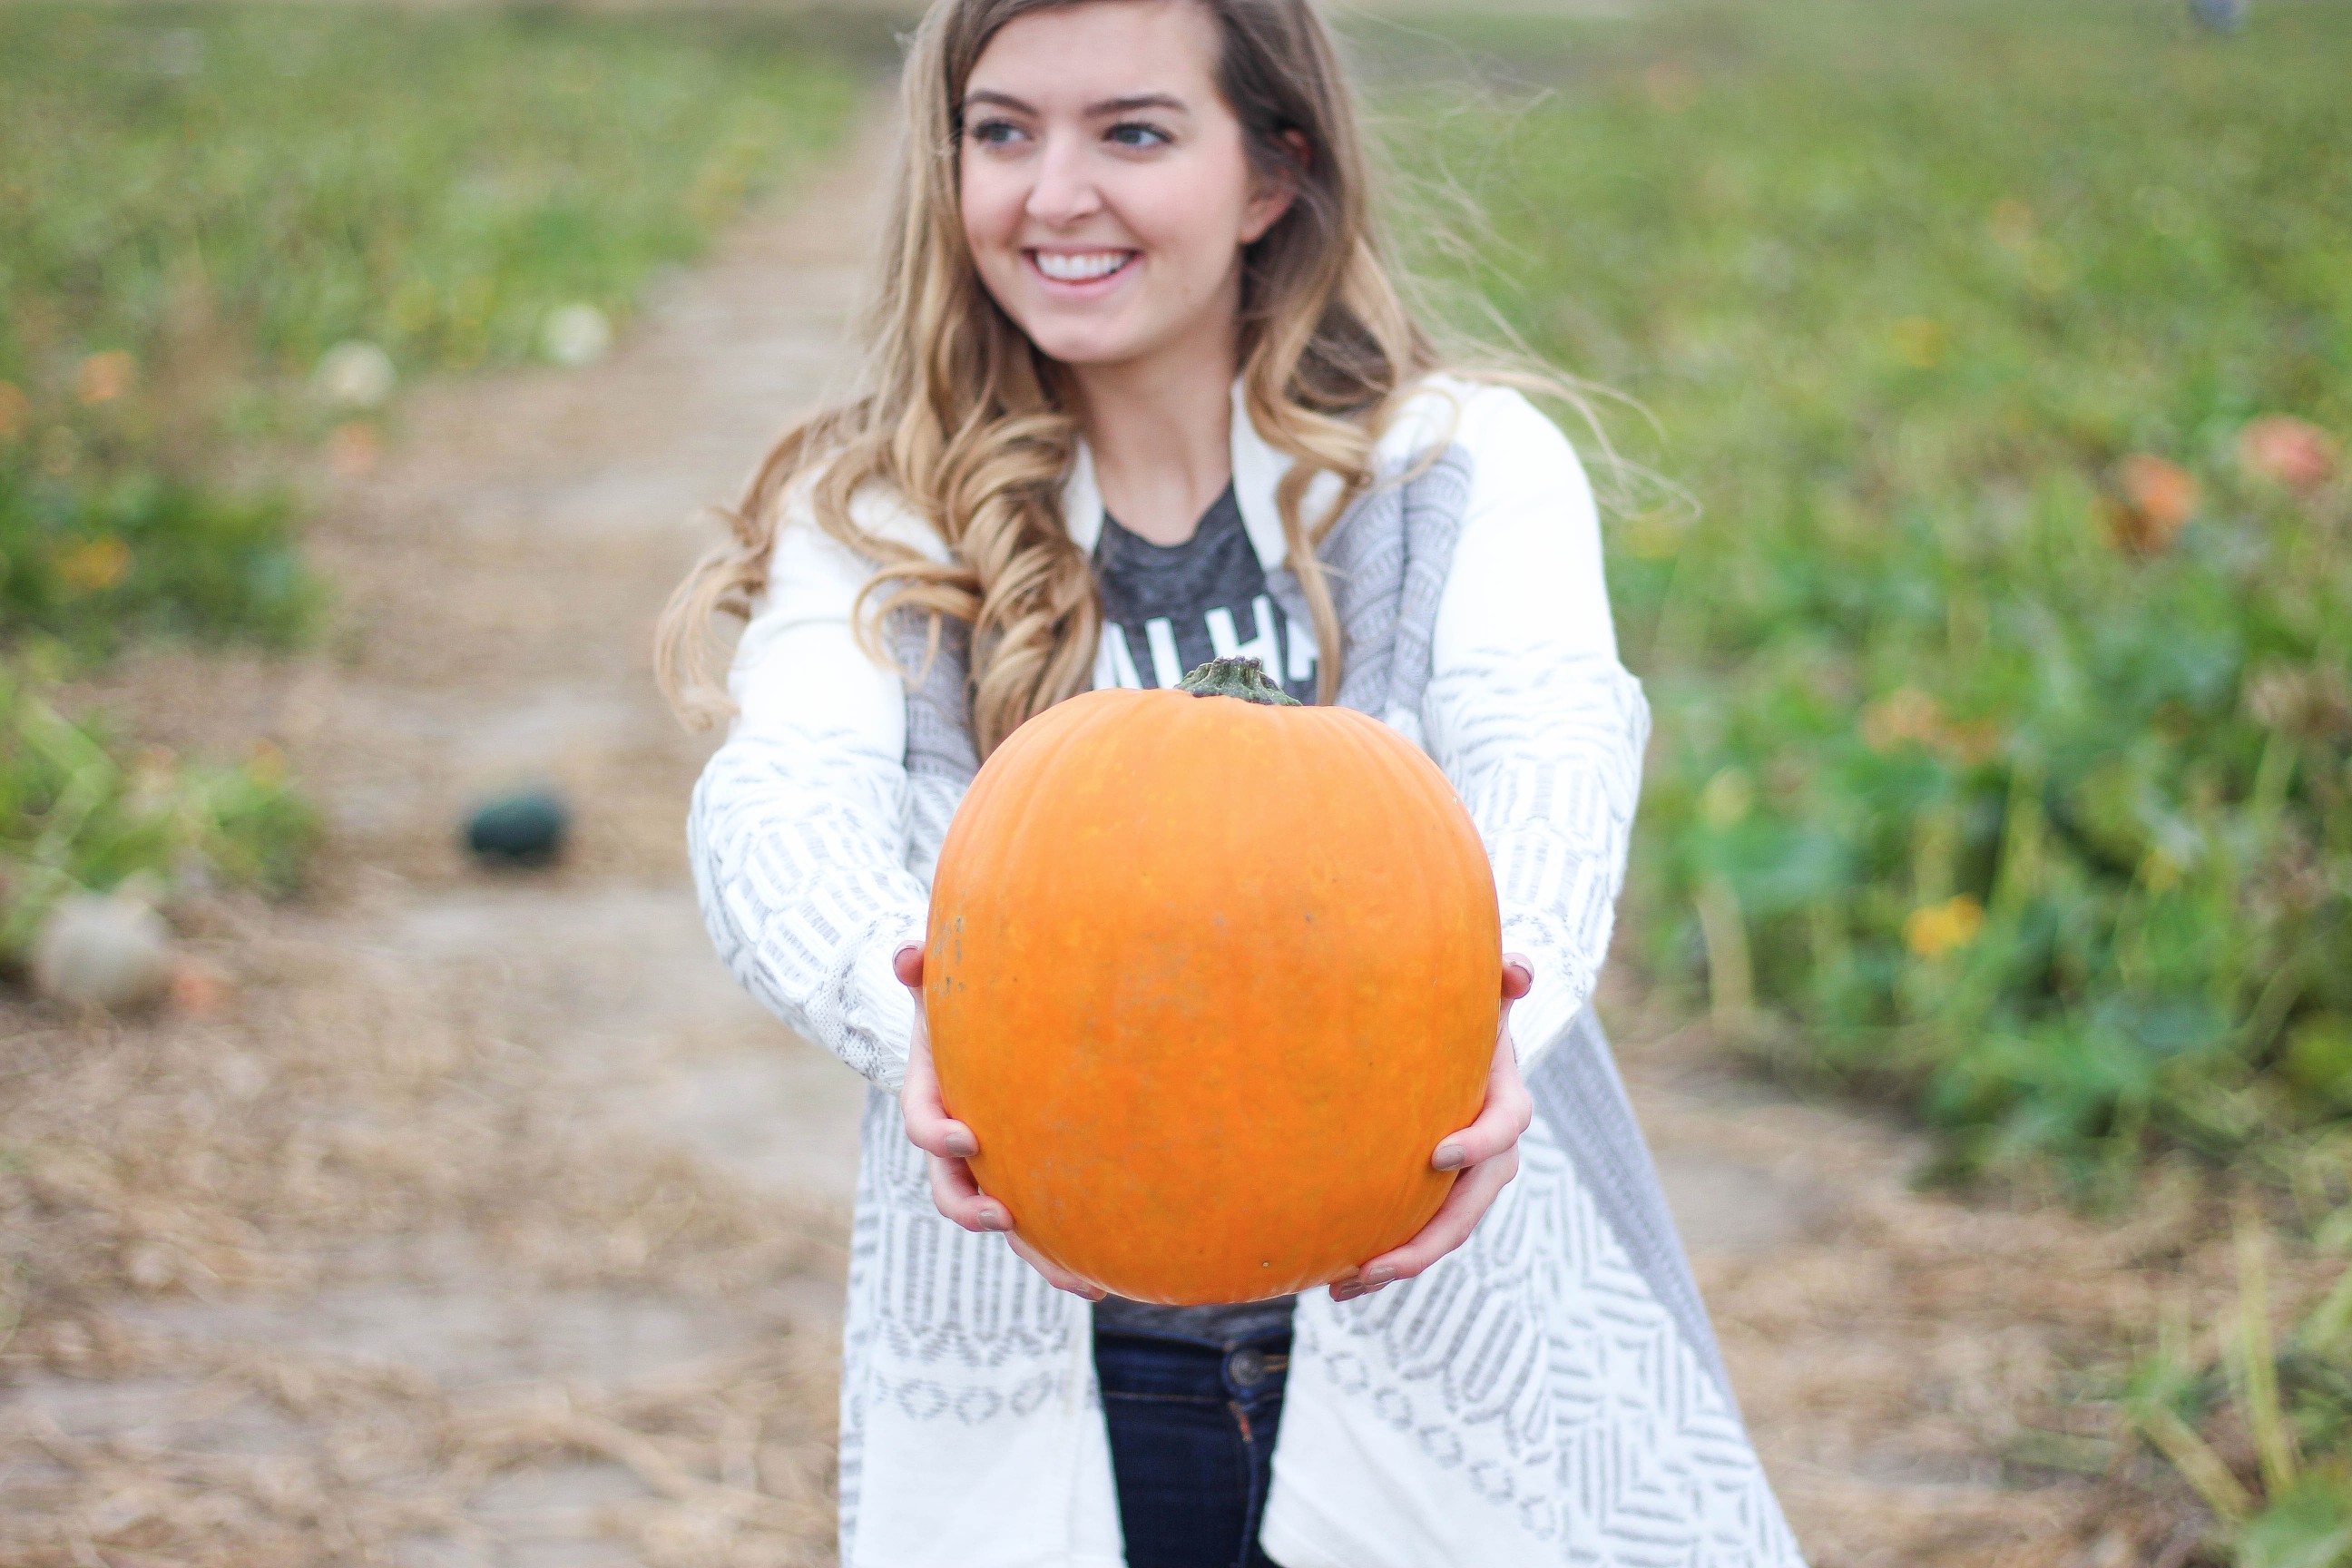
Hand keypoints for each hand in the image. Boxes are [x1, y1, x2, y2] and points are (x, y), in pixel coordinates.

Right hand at [893, 943, 1105, 1299]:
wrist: (982, 1023)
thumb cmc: (963, 996)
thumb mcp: (941, 978)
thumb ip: (922, 965)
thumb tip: (908, 955)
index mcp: (932, 1093)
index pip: (920, 1124)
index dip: (937, 1136)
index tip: (970, 1136)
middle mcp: (957, 1143)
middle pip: (953, 1190)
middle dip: (972, 1209)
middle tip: (1002, 1218)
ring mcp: (992, 1166)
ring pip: (1004, 1221)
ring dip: (1036, 1252)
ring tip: (1081, 1279)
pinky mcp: (1027, 1176)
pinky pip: (1043, 1220)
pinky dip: (1067, 1249)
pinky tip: (1107, 1275)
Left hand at [1330, 954, 1534, 1303]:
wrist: (1456, 1046)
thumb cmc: (1465, 1011)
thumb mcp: (1485, 989)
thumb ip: (1504, 974)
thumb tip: (1518, 971)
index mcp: (1506, 1101)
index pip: (1508, 1126)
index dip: (1480, 1143)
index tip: (1438, 1154)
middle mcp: (1492, 1153)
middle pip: (1470, 1207)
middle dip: (1429, 1239)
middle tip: (1381, 1262)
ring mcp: (1464, 1181)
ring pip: (1442, 1233)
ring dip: (1399, 1262)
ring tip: (1347, 1282)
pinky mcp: (1434, 1196)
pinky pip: (1416, 1234)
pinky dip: (1382, 1259)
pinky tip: (1335, 1280)